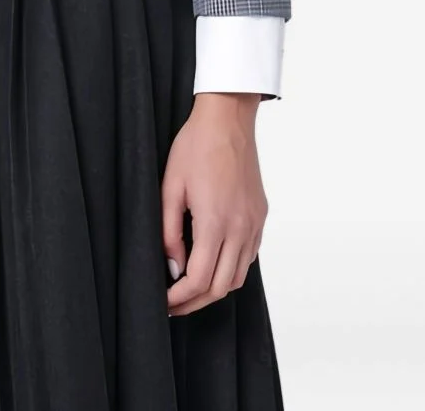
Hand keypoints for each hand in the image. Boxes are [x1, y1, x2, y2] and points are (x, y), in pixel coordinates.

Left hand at [162, 92, 267, 315]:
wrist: (228, 119)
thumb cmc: (195, 146)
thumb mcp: (170, 187)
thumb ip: (169, 231)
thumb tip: (173, 266)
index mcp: (215, 221)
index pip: (200, 279)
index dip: (180, 298)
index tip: (164, 302)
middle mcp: (240, 228)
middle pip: (221, 287)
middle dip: (195, 302)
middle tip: (173, 304)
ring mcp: (254, 223)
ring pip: (238, 276)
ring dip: (215, 289)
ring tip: (190, 288)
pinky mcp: (260, 216)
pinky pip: (248, 256)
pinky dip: (231, 269)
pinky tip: (213, 263)